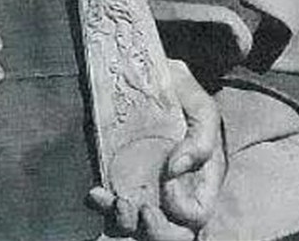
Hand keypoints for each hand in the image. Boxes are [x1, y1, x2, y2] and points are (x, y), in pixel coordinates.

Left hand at [89, 60, 226, 239]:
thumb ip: (201, 139)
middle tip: (140, 210)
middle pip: (168, 234)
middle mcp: (171, 192)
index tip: (169, 182)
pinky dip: (101, 205)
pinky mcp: (117, 176)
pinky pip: (108, 205)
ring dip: (124, 223)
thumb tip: (176, 169)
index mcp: (199, 181)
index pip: (196, 215)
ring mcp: (142, 186)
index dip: (183, 210)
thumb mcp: (201, 108)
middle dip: (154, 232)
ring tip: (117, 202)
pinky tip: (96, 193)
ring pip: (134, 227)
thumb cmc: (183, 94)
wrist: (149, 74)